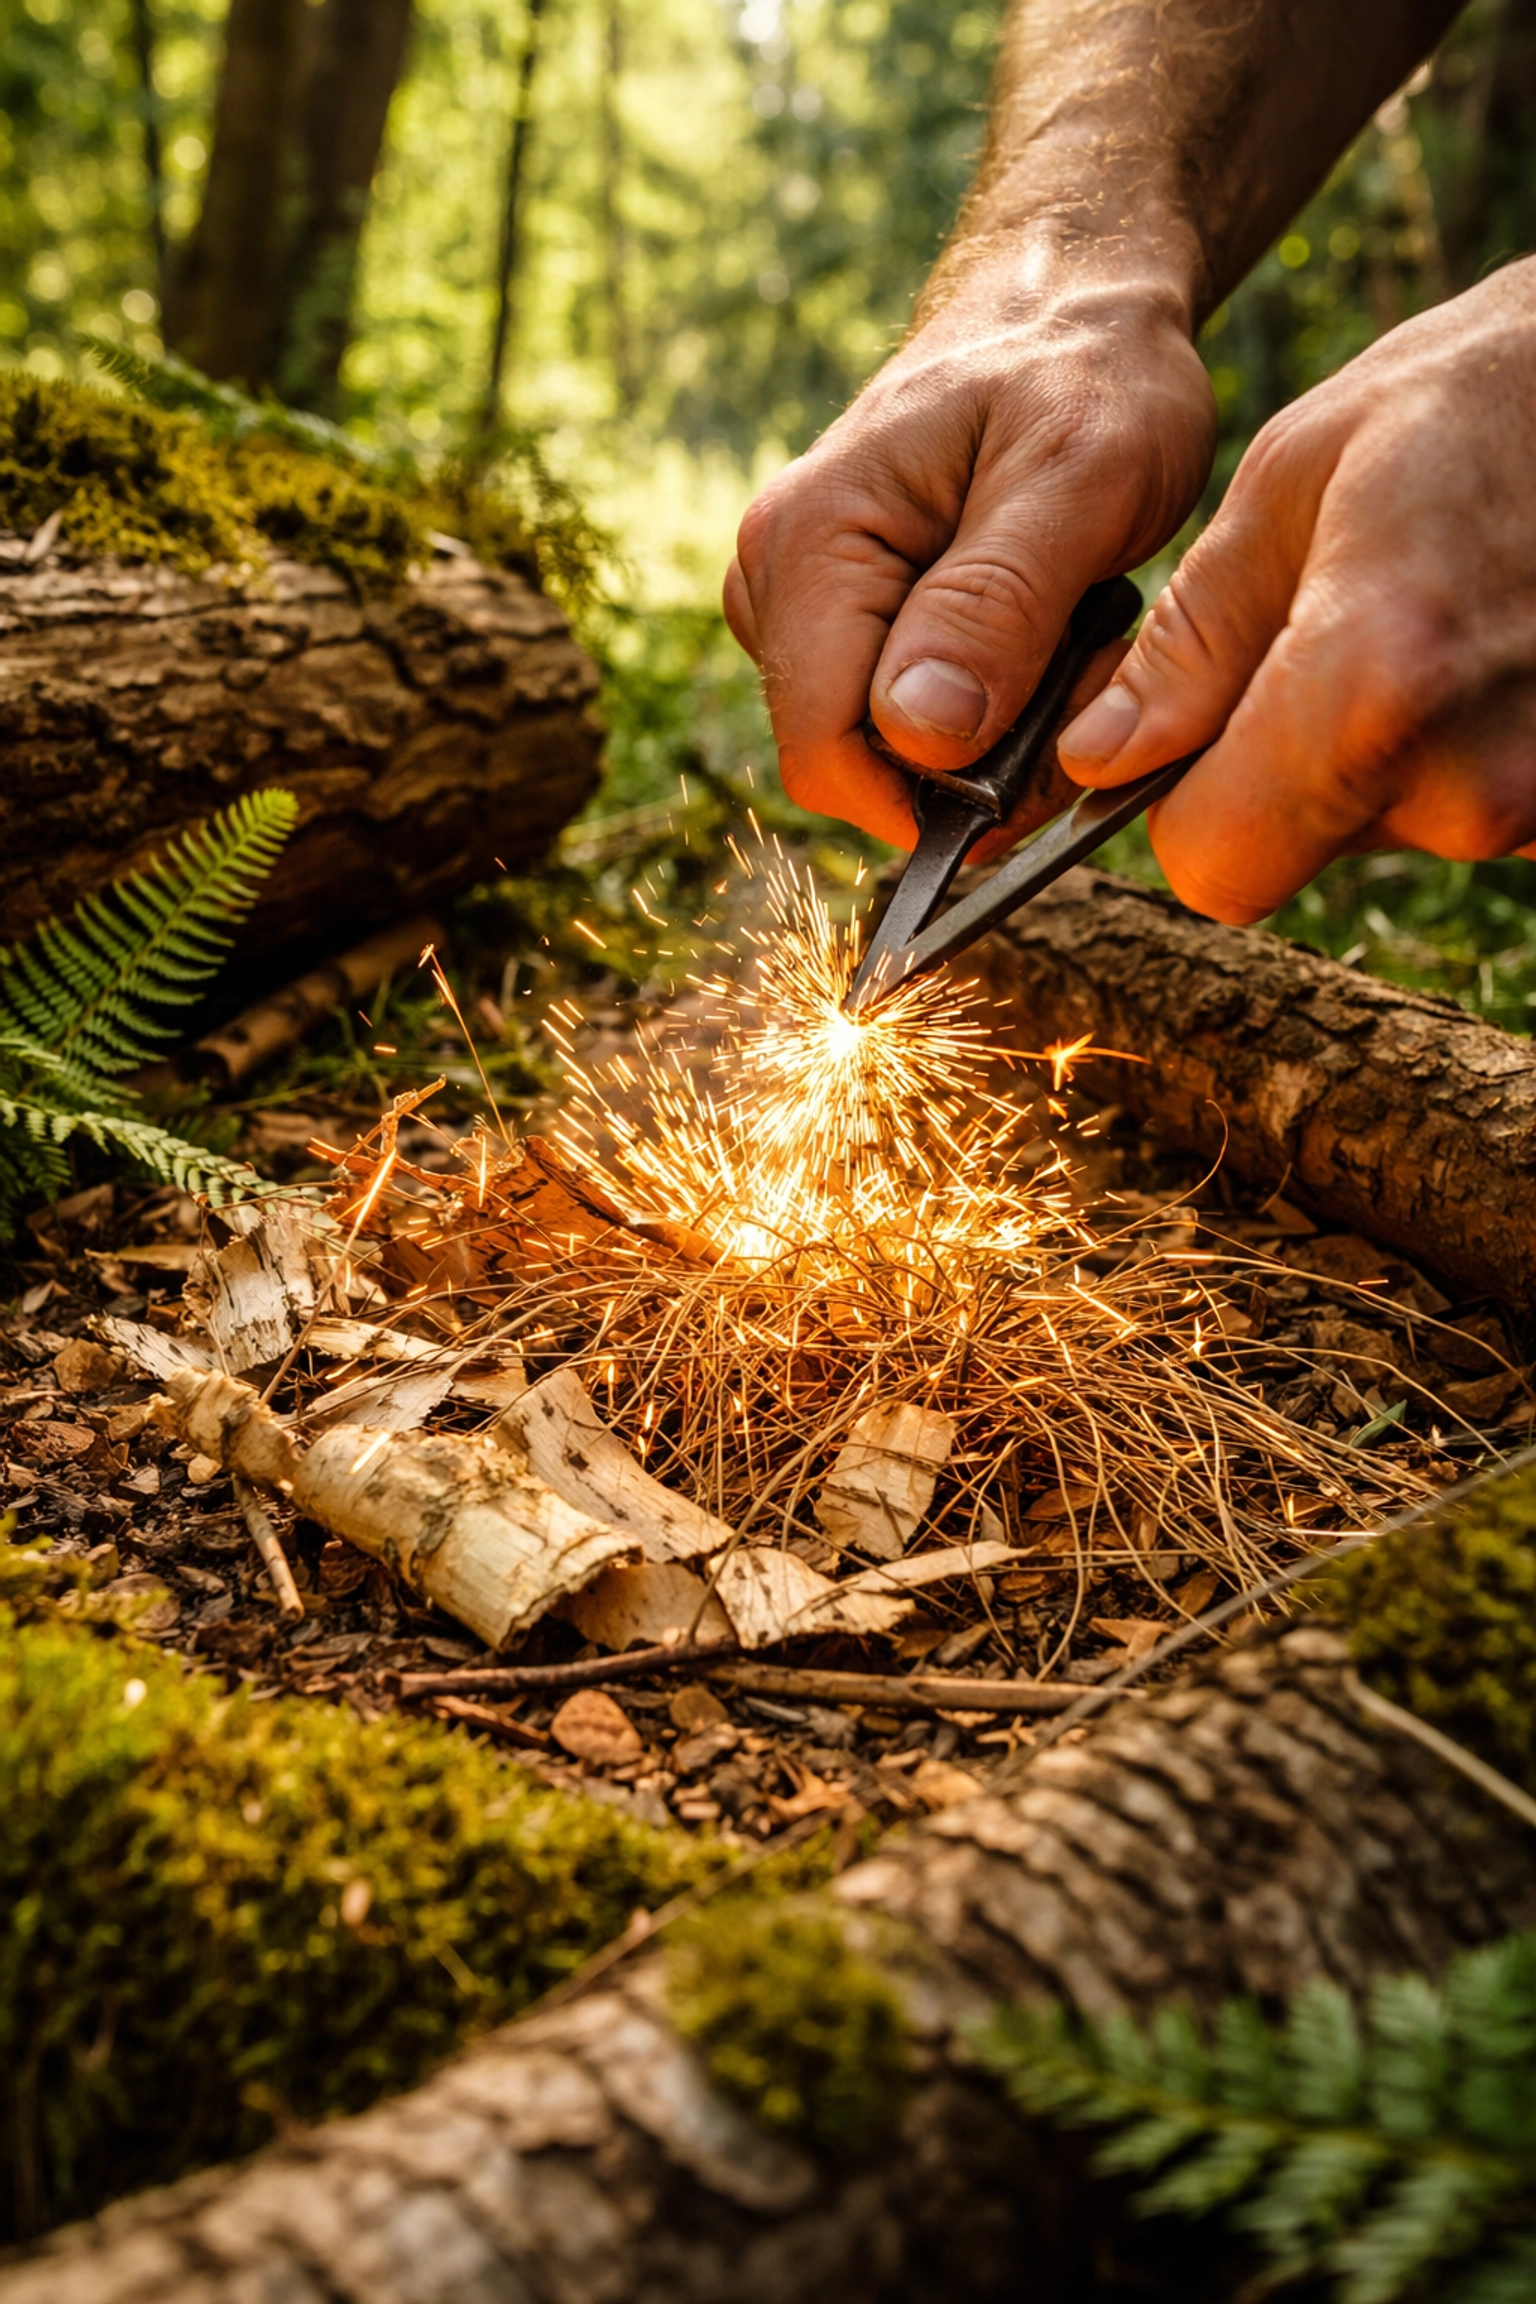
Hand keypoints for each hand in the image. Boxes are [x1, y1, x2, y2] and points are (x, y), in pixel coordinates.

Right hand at [723, 250, 1214, 855]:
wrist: (1072, 309)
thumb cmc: (1085, 372)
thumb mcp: (1076, 476)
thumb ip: (995, 606)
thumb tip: (920, 733)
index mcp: (810, 544)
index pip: (825, 750)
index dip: (933, 795)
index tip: (1049, 758)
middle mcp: (773, 580)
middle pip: (850, 762)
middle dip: (976, 766)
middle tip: (1089, 677)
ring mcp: (795, 604)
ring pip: (878, 752)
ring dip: (990, 743)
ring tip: (1075, 646)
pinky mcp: (836, 621)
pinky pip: (895, 720)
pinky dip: (982, 715)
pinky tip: (1043, 646)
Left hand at [1057, 261, 1535, 920]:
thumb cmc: (1461, 407)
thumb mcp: (1288, 485)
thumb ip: (1187, 645)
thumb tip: (1098, 759)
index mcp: (1372, 692)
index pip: (1212, 864)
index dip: (1181, 806)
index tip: (1193, 726)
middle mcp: (1467, 782)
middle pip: (1294, 849)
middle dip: (1272, 769)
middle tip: (1326, 634)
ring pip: (1374, 829)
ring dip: (1364, 752)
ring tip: (1417, 622)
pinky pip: (1454, 807)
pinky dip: (1442, 748)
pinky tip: (1474, 649)